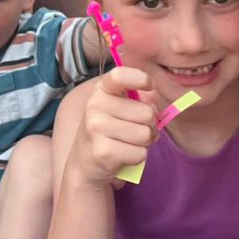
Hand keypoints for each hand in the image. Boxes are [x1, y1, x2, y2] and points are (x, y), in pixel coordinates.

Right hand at [66, 67, 159, 188]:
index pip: (120, 75)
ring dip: (144, 142)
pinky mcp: (103, 152)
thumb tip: (153, 96)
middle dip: (150, 125)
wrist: (85, 163)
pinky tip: (123, 155)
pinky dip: (138, 157)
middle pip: (147, 113)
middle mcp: (95, 105)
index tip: (149, 86)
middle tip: (137, 130)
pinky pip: (140, 153)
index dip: (141, 79)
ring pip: (145, 134)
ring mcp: (96, 128)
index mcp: (101, 90)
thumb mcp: (122, 108)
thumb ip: (141, 97)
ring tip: (130, 142)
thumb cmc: (110, 131)